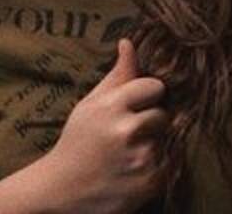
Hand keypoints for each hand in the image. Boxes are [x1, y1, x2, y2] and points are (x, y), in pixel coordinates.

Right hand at [43, 38, 169, 213]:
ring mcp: (140, 159)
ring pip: (167, 139)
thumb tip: (128, 42)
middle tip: (129, 133)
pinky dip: (157, 166)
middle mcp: (127, 131)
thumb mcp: (91, 104)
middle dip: (151, 121)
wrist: (61, 190)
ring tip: (129, 153)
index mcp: (112, 106)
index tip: (136, 105)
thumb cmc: (78, 141)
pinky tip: (133, 169)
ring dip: (154, 145)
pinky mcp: (150, 183)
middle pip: (163, 114)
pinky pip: (170, 164)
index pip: (155, 86)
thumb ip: (117, 75)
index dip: (147, 95)